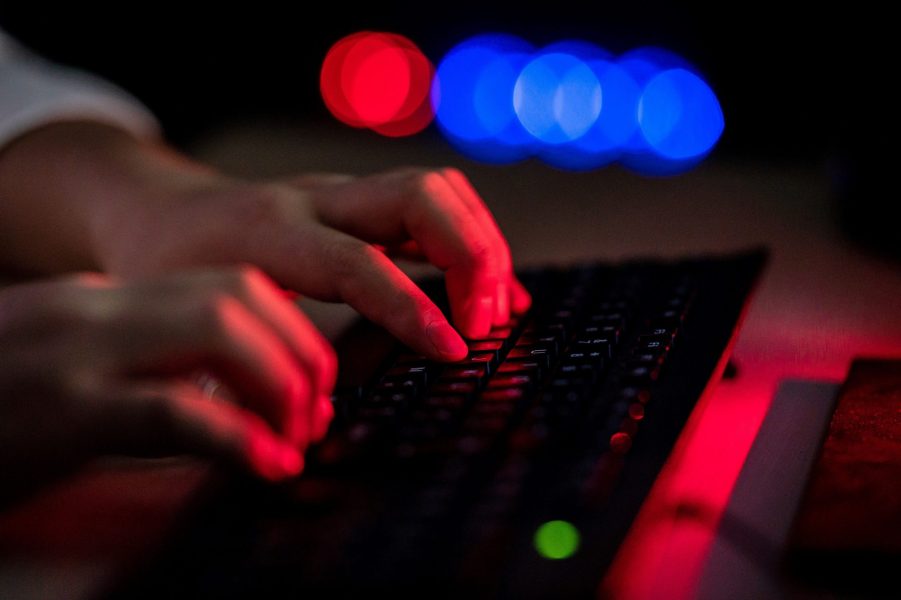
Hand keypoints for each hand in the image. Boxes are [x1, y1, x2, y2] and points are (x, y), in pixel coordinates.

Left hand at [0, 123, 531, 359]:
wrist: (159, 212)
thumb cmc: (168, 274)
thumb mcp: (185, 325)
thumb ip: (238, 378)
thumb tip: (293, 436)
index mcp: (269, 237)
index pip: (356, 263)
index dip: (411, 309)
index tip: (455, 352)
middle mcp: (315, 200)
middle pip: (418, 195)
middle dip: (471, 256)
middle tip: (486, 324)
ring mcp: (345, 193)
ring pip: (438, 189)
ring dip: (482, 244)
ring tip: (499, 310)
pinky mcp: (364, 201)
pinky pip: (437, 204)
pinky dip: (475, 243)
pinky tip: (493, 293)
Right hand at [0, 266, 335, 502]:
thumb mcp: (63, 381)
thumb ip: (135, 378)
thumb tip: (215, 409)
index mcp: (96, 303)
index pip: (221, 288)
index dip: (284, 331)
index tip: (310, 381)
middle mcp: (90, 310)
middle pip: (233, 295)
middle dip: (297, 348)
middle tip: (315, 408)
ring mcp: (72, 353)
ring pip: (216, 330)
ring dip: (277, 382)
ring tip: (296, 435)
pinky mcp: (59, 411)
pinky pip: (173, 410)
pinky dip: (235, 438)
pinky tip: (265, 465)